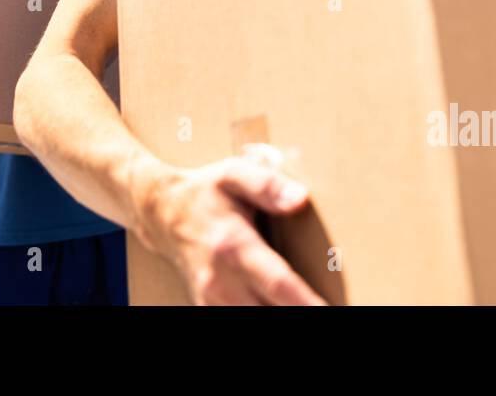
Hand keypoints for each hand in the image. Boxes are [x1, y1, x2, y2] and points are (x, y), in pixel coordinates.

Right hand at [134, 152, 324, 305]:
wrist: (162, 213)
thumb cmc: (205, 192)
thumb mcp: (233, 174)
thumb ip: (267, 184)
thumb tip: (300, 198)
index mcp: (232, 245)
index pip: (276, 283)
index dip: (305, 303)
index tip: (330, 310)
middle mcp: (220, 280)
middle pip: (266, 313)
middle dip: (298, 314)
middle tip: (333, 308)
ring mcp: (212, 300)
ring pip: (252, 321)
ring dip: (281, 316)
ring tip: (314, 306)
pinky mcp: (208, 309)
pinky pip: (238, 321)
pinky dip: (262, 317)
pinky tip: (281, 307)